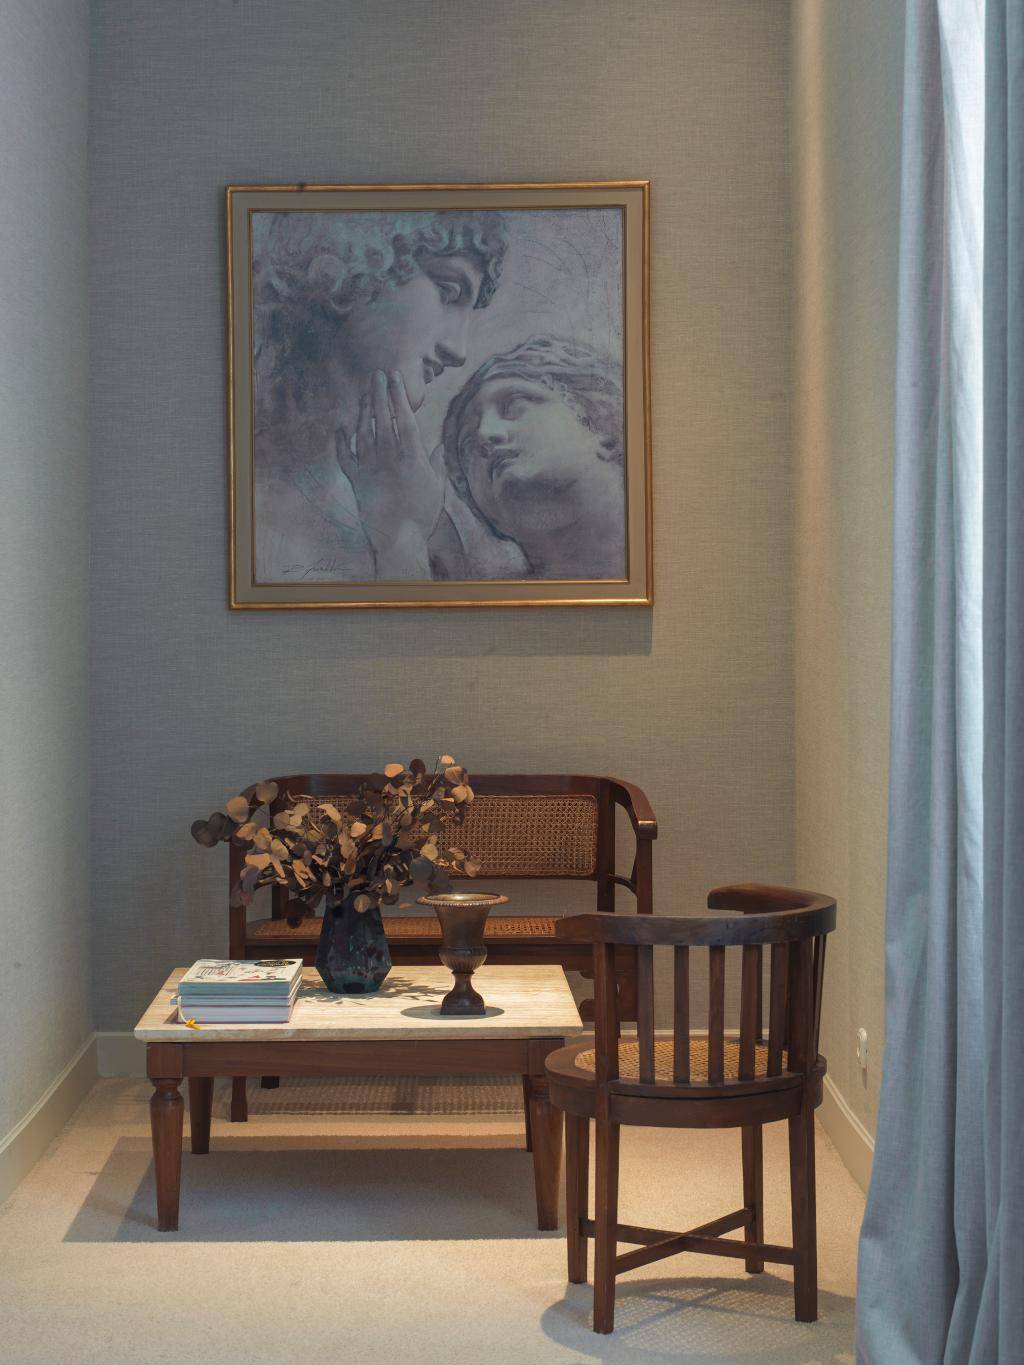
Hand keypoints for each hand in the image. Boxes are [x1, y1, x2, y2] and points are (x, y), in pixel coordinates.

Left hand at [339, 369, 444, 577]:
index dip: (399, 395)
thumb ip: (436, 464)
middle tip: (377, 374)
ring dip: (364, 410)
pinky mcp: (356, 480)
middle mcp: (388, 456)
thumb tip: (439, 446)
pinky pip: (345, 456)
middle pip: (382, 418)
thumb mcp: (436, 488)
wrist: (398, 537)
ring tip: (365, 394)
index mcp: (411, 456)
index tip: (396, 378)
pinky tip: (341, 429)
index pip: (405, 418)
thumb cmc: (422, 514)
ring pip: (364, 431)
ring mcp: (370, 466)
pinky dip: (342, 442)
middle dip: (379, 393)